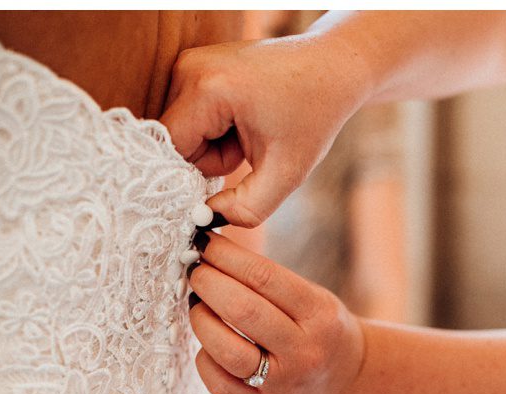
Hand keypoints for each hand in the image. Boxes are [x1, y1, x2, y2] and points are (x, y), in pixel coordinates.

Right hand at [160, 31, 370, 226]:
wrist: (332, 68)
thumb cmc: (313, 116)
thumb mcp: (286, 173)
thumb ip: (245, 208)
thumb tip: (204, 220)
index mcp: (207, 89)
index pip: (172, 150)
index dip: (195, 175)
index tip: (230, 176)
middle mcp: (189, 67)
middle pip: (175, 141)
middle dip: (210, 157)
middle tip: (251, 146)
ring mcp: (190, 61)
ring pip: (182, 129)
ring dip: (213, 143)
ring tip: (251, 129)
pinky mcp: (196, 64)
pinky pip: (190, 113)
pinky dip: (215, 125)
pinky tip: (244, 116)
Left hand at [188, 232, 364, 393]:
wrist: (344, 376)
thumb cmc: (319, 326)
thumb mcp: (313, 296)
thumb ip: (269, 280)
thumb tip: (211, 255)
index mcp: (319, 316)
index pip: (264, 278)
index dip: (227, 256)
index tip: (205, 243)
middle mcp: (303, 352)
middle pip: (243, 311)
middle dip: (209, 283)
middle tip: (195, 269)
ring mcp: (282, 384)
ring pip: (226, 350)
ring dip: (200, 319)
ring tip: (197, 304)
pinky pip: (218, 383)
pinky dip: (204, 357)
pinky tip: (209, 342)